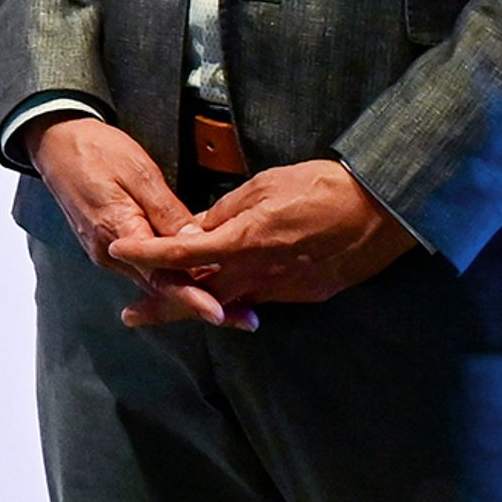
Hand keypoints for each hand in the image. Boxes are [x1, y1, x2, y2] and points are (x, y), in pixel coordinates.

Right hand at [26, 116, 248, 329]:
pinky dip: (175, 280)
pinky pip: (147, 270)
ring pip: (156, 282)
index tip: (219, 313)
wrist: (57, 142)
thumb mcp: (139, 173)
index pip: (161, 276)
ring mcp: (108, 254)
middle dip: (204, 304)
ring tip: (235, 306)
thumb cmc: (96, 150)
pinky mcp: (111, 248)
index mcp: (117, 233)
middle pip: (163, 287)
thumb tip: (199, 241)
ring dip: (192, 294)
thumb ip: (168, 212)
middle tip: (245, 319)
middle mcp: (110, 254)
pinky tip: (200, 281)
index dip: (192, 297)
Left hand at [107, 160, 416, 313]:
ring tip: (168, 304)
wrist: (382, 208)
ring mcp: (286, 288)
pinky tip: (227, 292)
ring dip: (201, 303)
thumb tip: (194, 230)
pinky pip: (264, 297)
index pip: (183, 254)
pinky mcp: (309, 294)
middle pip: (202, 295)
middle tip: (131, 315)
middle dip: (164, 306)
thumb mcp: (262, 186)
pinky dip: (240, 296)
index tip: (118, 254)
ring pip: (233, 301)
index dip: (147, 256)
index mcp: (245, 242)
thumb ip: (224, 212)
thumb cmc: (321, 186)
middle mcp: (261, 273)